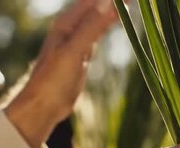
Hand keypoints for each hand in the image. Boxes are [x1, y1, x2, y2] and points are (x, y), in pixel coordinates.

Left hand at [5, 0, 117, 147]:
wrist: (44, 105)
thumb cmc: (54, 79)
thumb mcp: (74, 51)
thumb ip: (91, 27)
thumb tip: (108, 3)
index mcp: (66, 23)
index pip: (92, 1)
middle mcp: (70, 28)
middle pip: (95, 7)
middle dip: (113, 3)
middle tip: (135, 1)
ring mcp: (75, 41)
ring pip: (97, 19)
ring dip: (111, 11)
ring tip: (130, 5)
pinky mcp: (81, 55)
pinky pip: (96, 33)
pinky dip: (107, 26)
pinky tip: (115, 23)